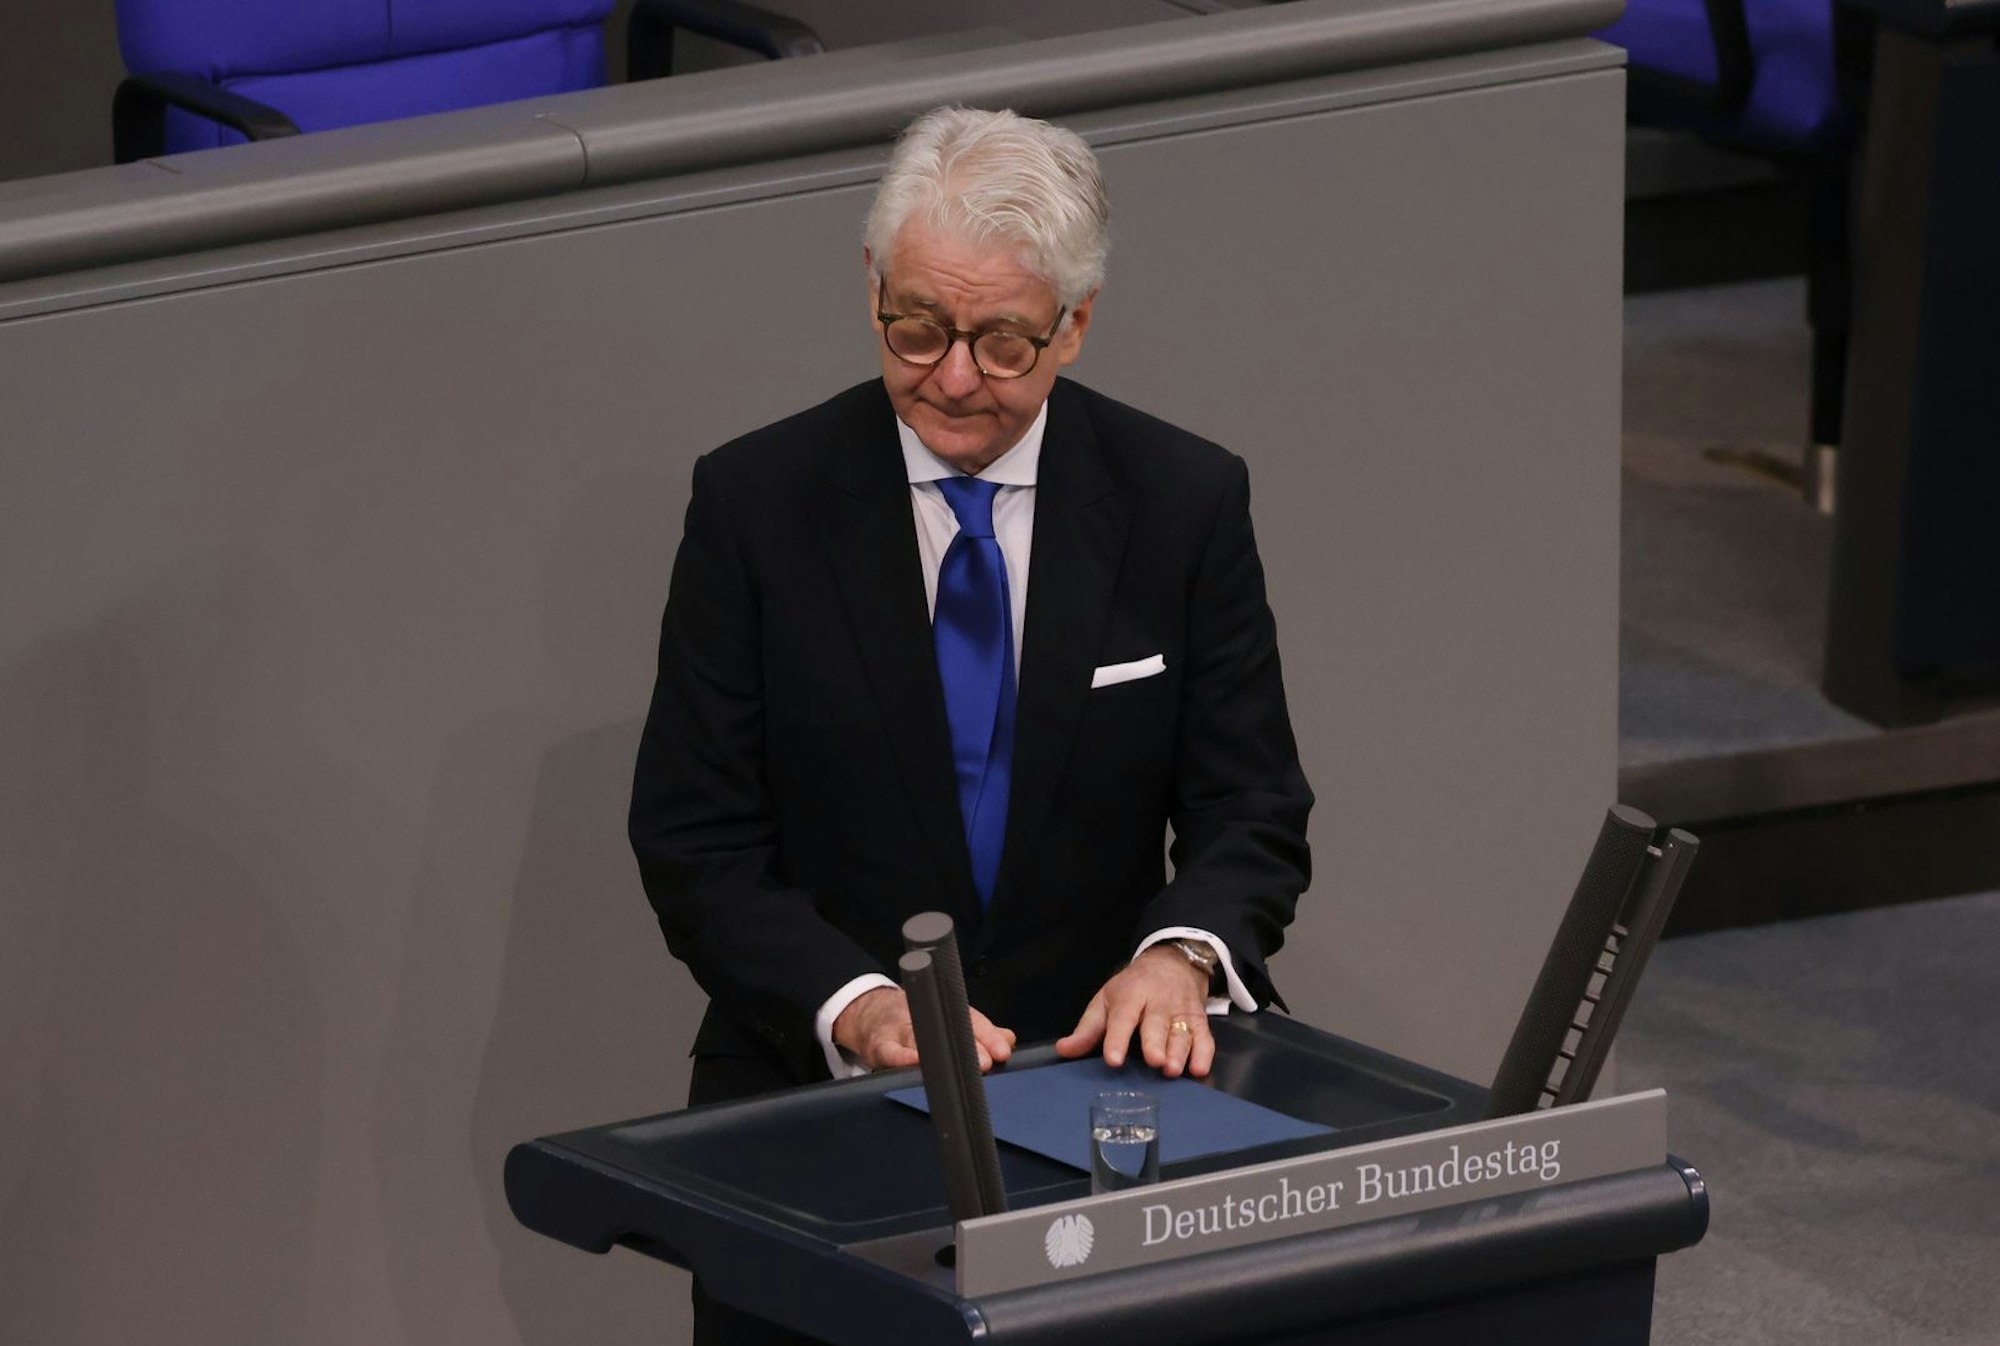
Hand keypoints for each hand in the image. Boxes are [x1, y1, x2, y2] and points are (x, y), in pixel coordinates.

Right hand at [831, 987, 1016, 1072]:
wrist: (870, 1013)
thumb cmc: (915, 1019)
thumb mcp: (948, 1019)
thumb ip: (980, 1031)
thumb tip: (1008, 1040)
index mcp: (943, 1011)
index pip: (970, 1021)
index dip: (987, 1036)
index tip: (1002, 1050)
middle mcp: (923, 1016)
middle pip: (947, 1030)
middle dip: (968, 1047)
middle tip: (986, 1062)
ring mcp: (899, 1032)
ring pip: (920, 1039)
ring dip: (940, 1056)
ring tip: (956, 1069)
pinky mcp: (879, 1048)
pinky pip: (891, 1054)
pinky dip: (903, 1059)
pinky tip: (915, 1065)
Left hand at [1055, 945, 1214, 1078]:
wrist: (1172, 963)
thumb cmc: (1133, 988)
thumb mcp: (1106, 1000)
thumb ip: (1088, 1029)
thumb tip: (1063, 1050)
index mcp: (1130, 995)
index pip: (1123, 1017)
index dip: (1118, 1039)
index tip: (1113, 1059)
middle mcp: (1158, 1003)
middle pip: (1156, 1024)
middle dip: (1155, 1043)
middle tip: (1154, 1062)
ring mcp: (1181, 1012)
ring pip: (1182, 1033)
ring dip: (1179, 1052)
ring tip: (1172, 1070)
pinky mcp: (1200, 1021)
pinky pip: (1205, 1038)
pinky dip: (1204, 1054)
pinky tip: (1199, 1069)